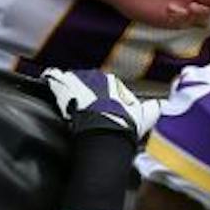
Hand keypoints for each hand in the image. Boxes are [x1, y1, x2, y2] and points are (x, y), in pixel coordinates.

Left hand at [43, 68, 157, 141]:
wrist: (107, 131)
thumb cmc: (125, 126)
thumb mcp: (146, 117)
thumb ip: (154, 109)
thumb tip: (161, 106)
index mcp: (116, 84)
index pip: (104, 84)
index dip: (98, 94)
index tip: (95, 102)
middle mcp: (98, 78)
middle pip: (86, 80)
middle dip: (81, 88)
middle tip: (77, 100)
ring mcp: (81, 81)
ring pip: (71, 79)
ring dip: (65, 83)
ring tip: (59, 87)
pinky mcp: (65, 87)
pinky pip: (55, 79)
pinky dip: (50, 79)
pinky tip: (47, 80)